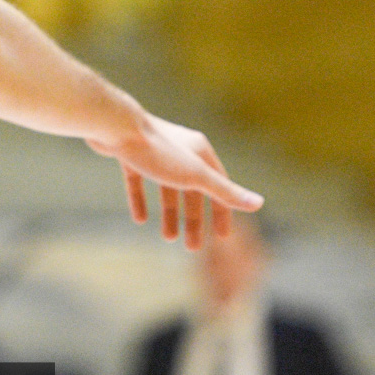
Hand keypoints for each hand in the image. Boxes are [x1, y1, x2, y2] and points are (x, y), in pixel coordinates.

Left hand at [86, 115, 262, 248]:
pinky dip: (140, 200)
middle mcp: (180, 150)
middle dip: (193, 220)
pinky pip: (139, 181)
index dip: (221, 212)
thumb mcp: (195, 176)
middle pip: (192, 191)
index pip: (218, 186)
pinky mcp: (130, 154)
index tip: (220, 237)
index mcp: (199, 152)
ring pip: (166, 188)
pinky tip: (139, 219)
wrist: (115, 126)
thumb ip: (225, 191)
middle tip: (192, 248)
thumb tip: (259, 203)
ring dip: (169, 214)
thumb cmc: (157, 151)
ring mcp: (154, 152)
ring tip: (168, 238)